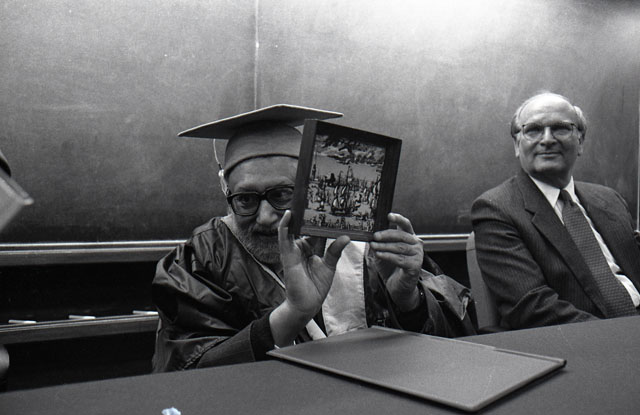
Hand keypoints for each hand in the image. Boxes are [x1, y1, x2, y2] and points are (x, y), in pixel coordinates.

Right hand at [269, 210, 349, 345]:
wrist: (307, 304)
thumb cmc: (317, 286)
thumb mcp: (330, 266)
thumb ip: (335, 250)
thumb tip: (346, 236)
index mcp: (312, 248)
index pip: (317, 230)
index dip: (322, 219)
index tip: (330, 206)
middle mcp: (302, 246)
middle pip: (305, 227)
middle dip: (309, 213)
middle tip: (318, 197)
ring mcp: (294, 250)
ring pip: (295, 228)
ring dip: (298, 215)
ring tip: (302, 199)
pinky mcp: (287, 255)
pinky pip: (284, 237)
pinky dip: (285, 226)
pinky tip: (289, 214)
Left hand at [370, 213, 422, 310]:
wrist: (397, 286)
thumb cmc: (391, 267)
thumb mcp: (382, 252)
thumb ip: (379, 243)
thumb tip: (369, 235)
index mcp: (409, 237)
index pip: (405, 224)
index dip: (398, 218)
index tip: (389, 215)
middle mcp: (416, 244)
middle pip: (401, 235)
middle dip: (387, 235)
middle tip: (375, 236)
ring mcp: (417, 255)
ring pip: (400, 247)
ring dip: (385, 246)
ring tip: (373, 246)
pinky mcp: (415, 266)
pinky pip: (400, 259)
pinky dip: (388, 256)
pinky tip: (379, 255)